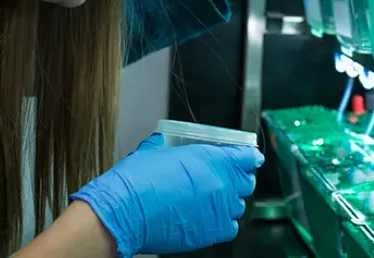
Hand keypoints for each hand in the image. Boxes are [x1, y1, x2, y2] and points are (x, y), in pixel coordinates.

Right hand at [70, 134, 263, 256]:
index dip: (249, 157)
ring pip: (238, 206)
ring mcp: (219, 210)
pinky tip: (209, 218)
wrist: (125, 213)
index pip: (248, 156)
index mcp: (212, 159)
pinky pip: (230, 227)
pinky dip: (223, 222)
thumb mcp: (154, 149)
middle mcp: (221, 184)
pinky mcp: (212, 232)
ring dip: (229, 201)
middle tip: (226, 178)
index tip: (248, 158)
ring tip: (212, 200)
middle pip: (246, 181)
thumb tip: (167, 141)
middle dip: (238, 178)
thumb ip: (170, 144)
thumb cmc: (136, 181)